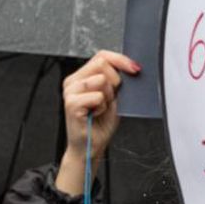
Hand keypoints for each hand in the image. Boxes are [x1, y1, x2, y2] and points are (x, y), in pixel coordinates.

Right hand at [57, 49, 140, 196]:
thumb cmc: (100, 124)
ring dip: (107, 97)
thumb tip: (129, 67)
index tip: (135, 69)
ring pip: (101, 80)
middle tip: (110, 98)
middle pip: (102, 63)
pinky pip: (97, 96)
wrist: (91, 147)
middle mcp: (73, 81)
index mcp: (81, 77)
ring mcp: (70, 92)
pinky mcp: (71, 104)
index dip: (120, 60)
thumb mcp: (113, 96)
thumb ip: (116, 80)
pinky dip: (102, 107)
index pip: (102, 56)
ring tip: (100, 108)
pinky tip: (95, 115)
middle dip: (115, 81)